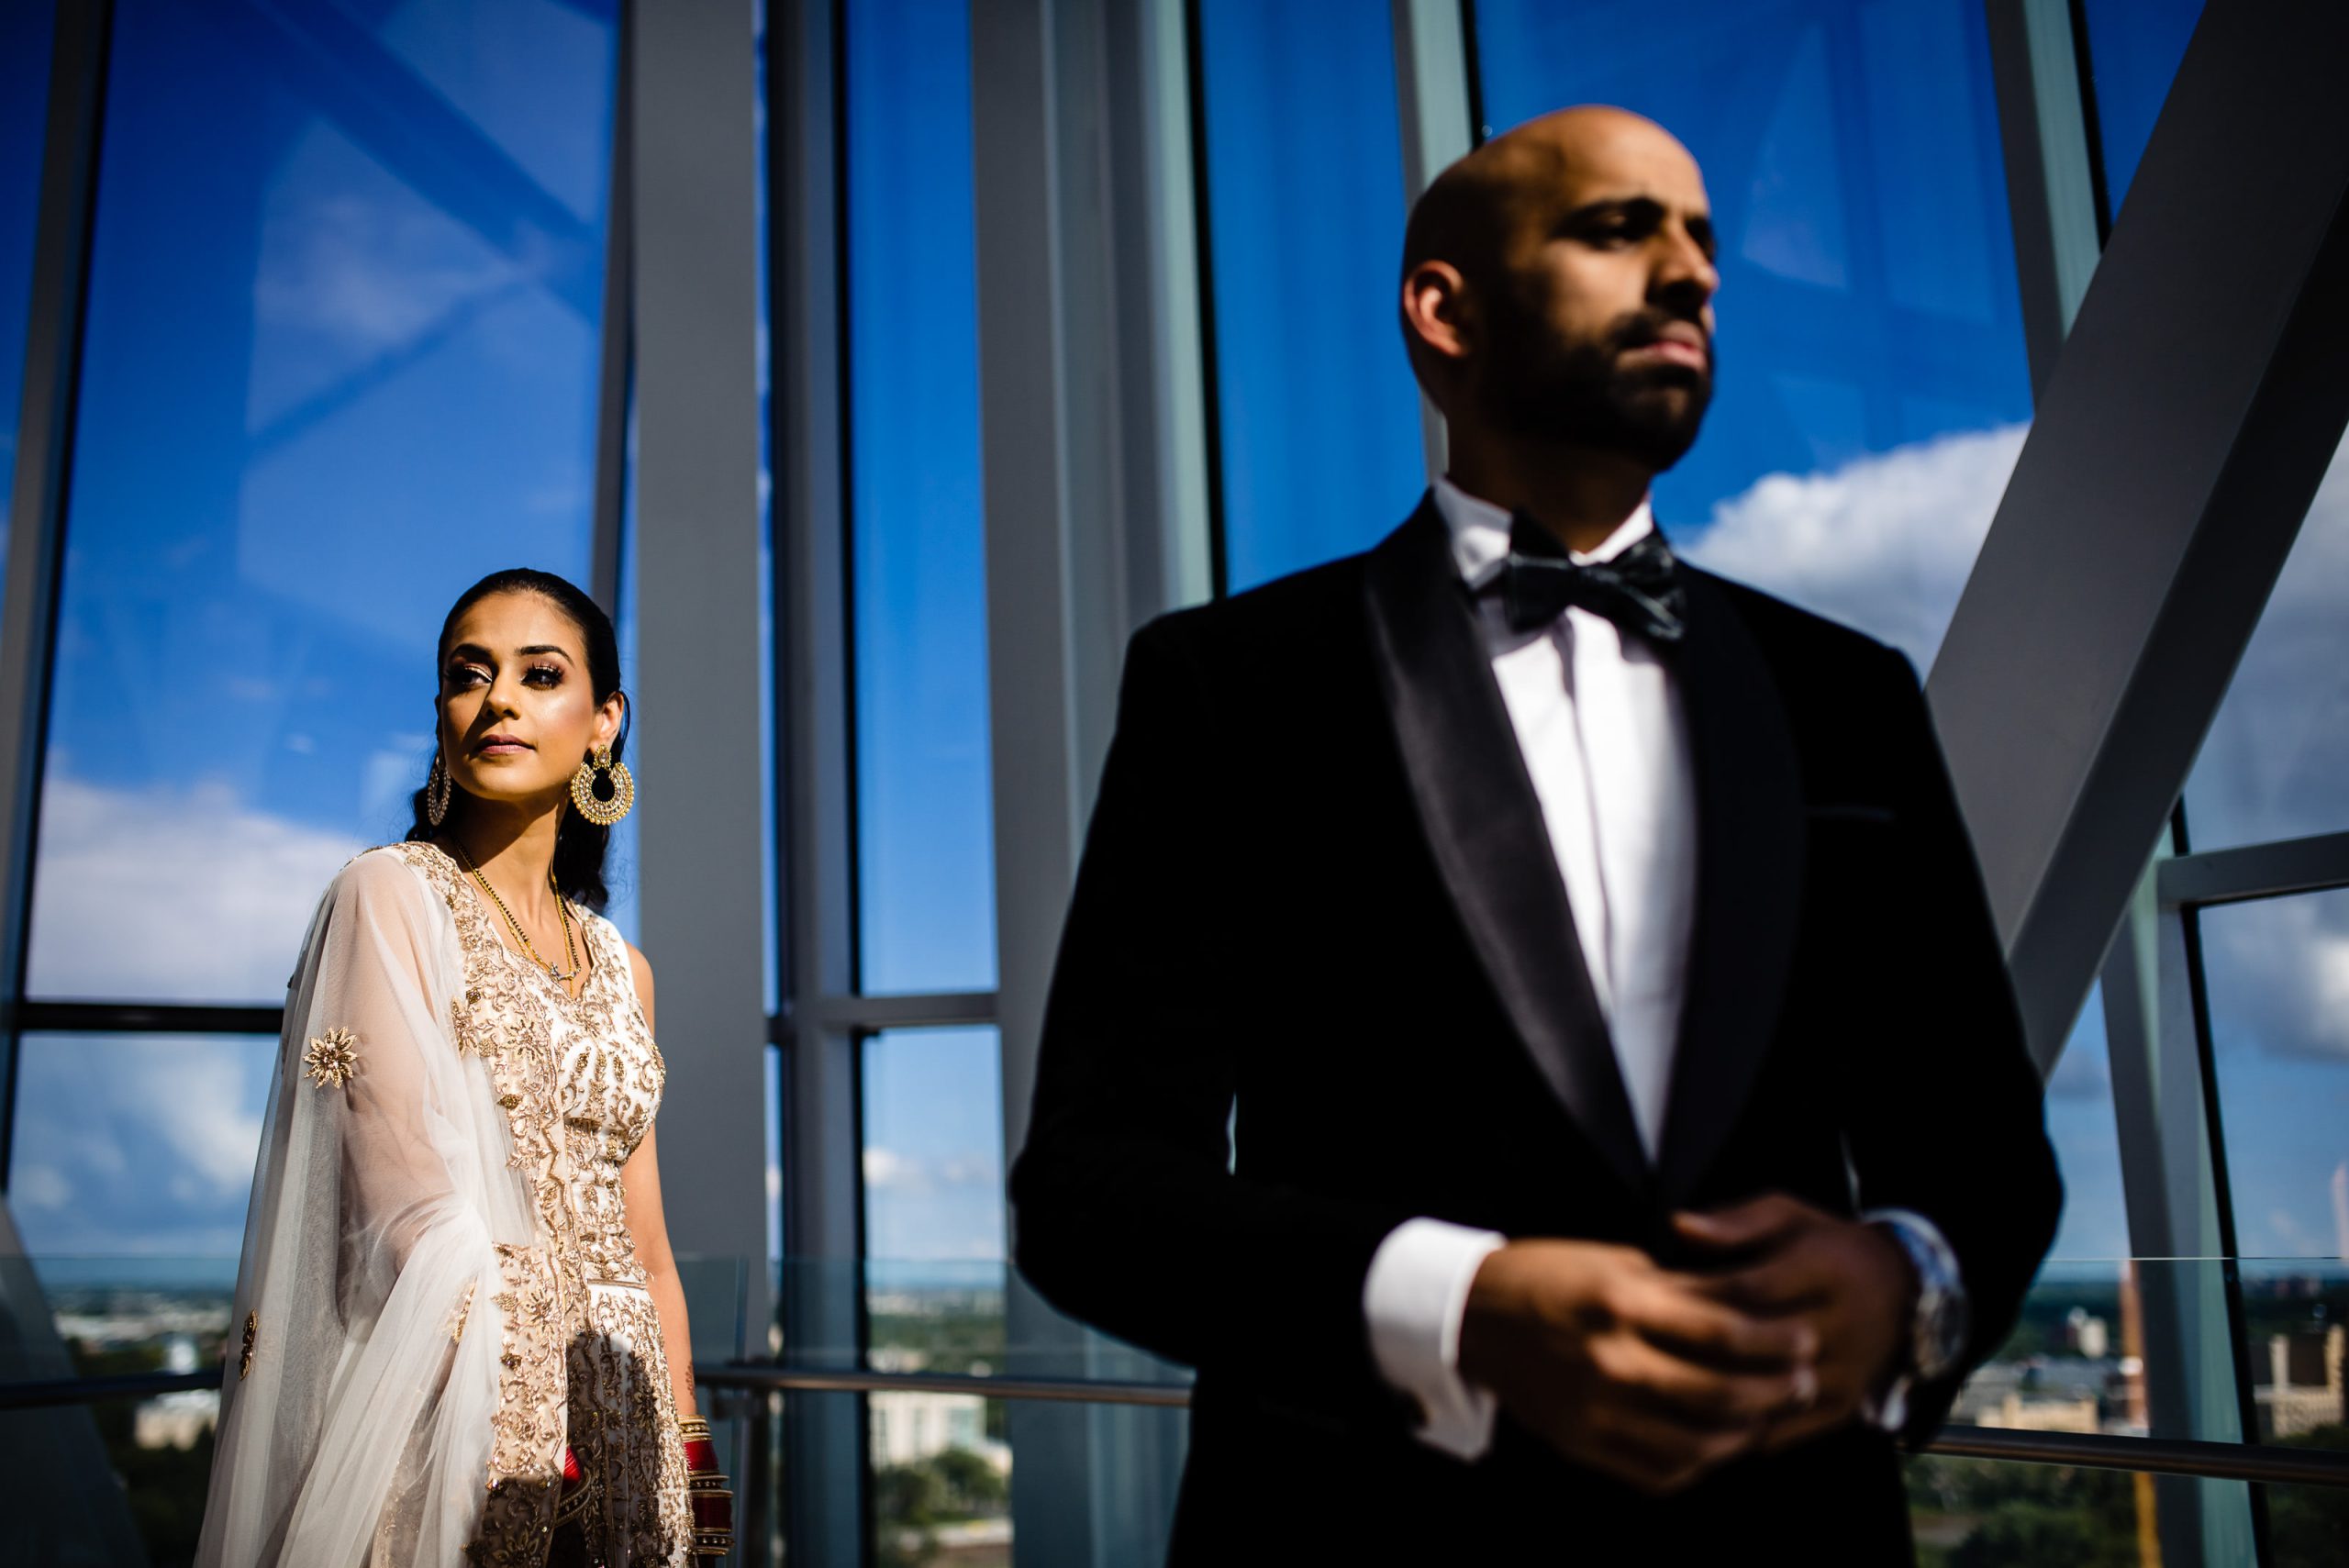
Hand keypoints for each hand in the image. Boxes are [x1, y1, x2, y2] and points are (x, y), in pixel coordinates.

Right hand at [1458, 1238, 1818, 1493]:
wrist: (1474, 1317)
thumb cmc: (1551, 1276)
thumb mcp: (1616, 1264)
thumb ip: (1681, 1290)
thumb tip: (1750, 1309)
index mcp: (1623, 1303)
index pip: (1723, 1331)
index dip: (1775, 1340)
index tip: (1804, 1339)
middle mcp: (1612, 1360)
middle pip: (1719, 1393)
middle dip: (1774, 1391)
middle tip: (1803, 1381)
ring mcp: (1596, 1410)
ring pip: (1695, 1445)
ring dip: (1743, 1435)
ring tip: (1763, 1417)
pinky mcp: (1582, 1443)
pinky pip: (1657, 1471)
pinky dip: (1698, 1465)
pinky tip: (1715, 1444)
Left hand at [1672, 1195, 1916, 1452]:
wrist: (1903, 1293)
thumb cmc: (1825, 1245)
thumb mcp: (1788, 1217)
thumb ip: (1736, 1222)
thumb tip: (1676, 1225)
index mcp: (1824, 1270)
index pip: (1748, 1290)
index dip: (1695, 1296)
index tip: (1649, 1297)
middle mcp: (1841, 1324)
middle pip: (1755, 1347)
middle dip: (1694, 1346)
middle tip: (1642, 1346)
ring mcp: (1845, 1372)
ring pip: (1766, 1393)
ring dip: (1712, 1393)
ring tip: (1659, 1386)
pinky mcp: (1844, 1406)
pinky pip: (1784, 1428)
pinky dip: (1738, 1428)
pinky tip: (1694, 1420)